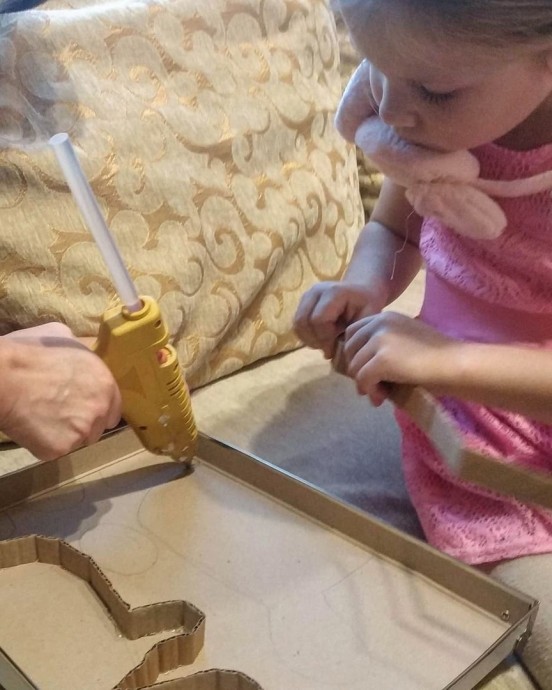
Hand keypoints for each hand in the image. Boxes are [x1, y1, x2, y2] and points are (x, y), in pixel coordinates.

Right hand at [0, 322, 121, 460]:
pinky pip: (56, 450)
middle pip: (98, 426)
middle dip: (83, 422)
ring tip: (43, 417)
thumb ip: (81, 349)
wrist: (3, 379)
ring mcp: (82, 432)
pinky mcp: (61, 449)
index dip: (97, 407)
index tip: (81, 405)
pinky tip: (32, 427)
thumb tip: (80, 350)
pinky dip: (45, 443)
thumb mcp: (63, 336)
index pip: (114, 407)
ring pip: (79, 440)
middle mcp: (100, 409)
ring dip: (66, 434)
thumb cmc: (30, 353)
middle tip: (59, 412)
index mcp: (106, 384)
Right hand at [294, 281, 382, 358]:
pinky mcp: (302, 302)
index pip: (318, 320)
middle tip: (329, 348)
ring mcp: (307, 295)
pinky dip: (306, 335)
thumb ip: (350, 335)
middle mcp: (316, 291)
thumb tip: (329, 354)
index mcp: (334, 292)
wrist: (361, 290)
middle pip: (303, 321)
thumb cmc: (366, 305)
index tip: (337, 346)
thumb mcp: (366, 319)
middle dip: (315, 340)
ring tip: (325, 343)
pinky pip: (297, 324)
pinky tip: (320, 338)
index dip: (325, 337)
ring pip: (297, 324)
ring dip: (309, 339)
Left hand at [342, 312, 454, 404]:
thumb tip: (359, 366)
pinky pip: (363, 379)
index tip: (366, 370)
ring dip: (364, 384)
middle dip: (356, 369)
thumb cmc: (438, 356)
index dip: (355, 354)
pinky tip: (381, 397)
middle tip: (371, 385)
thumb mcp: (406, 339)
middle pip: (349, 349)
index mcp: (385, 316)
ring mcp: (380, 340)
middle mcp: (379, 323)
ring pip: (355, 366)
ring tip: (379, 394)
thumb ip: (384, 344)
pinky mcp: (382, 360)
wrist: (456, 364)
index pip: (353, 333)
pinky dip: (370, 391)